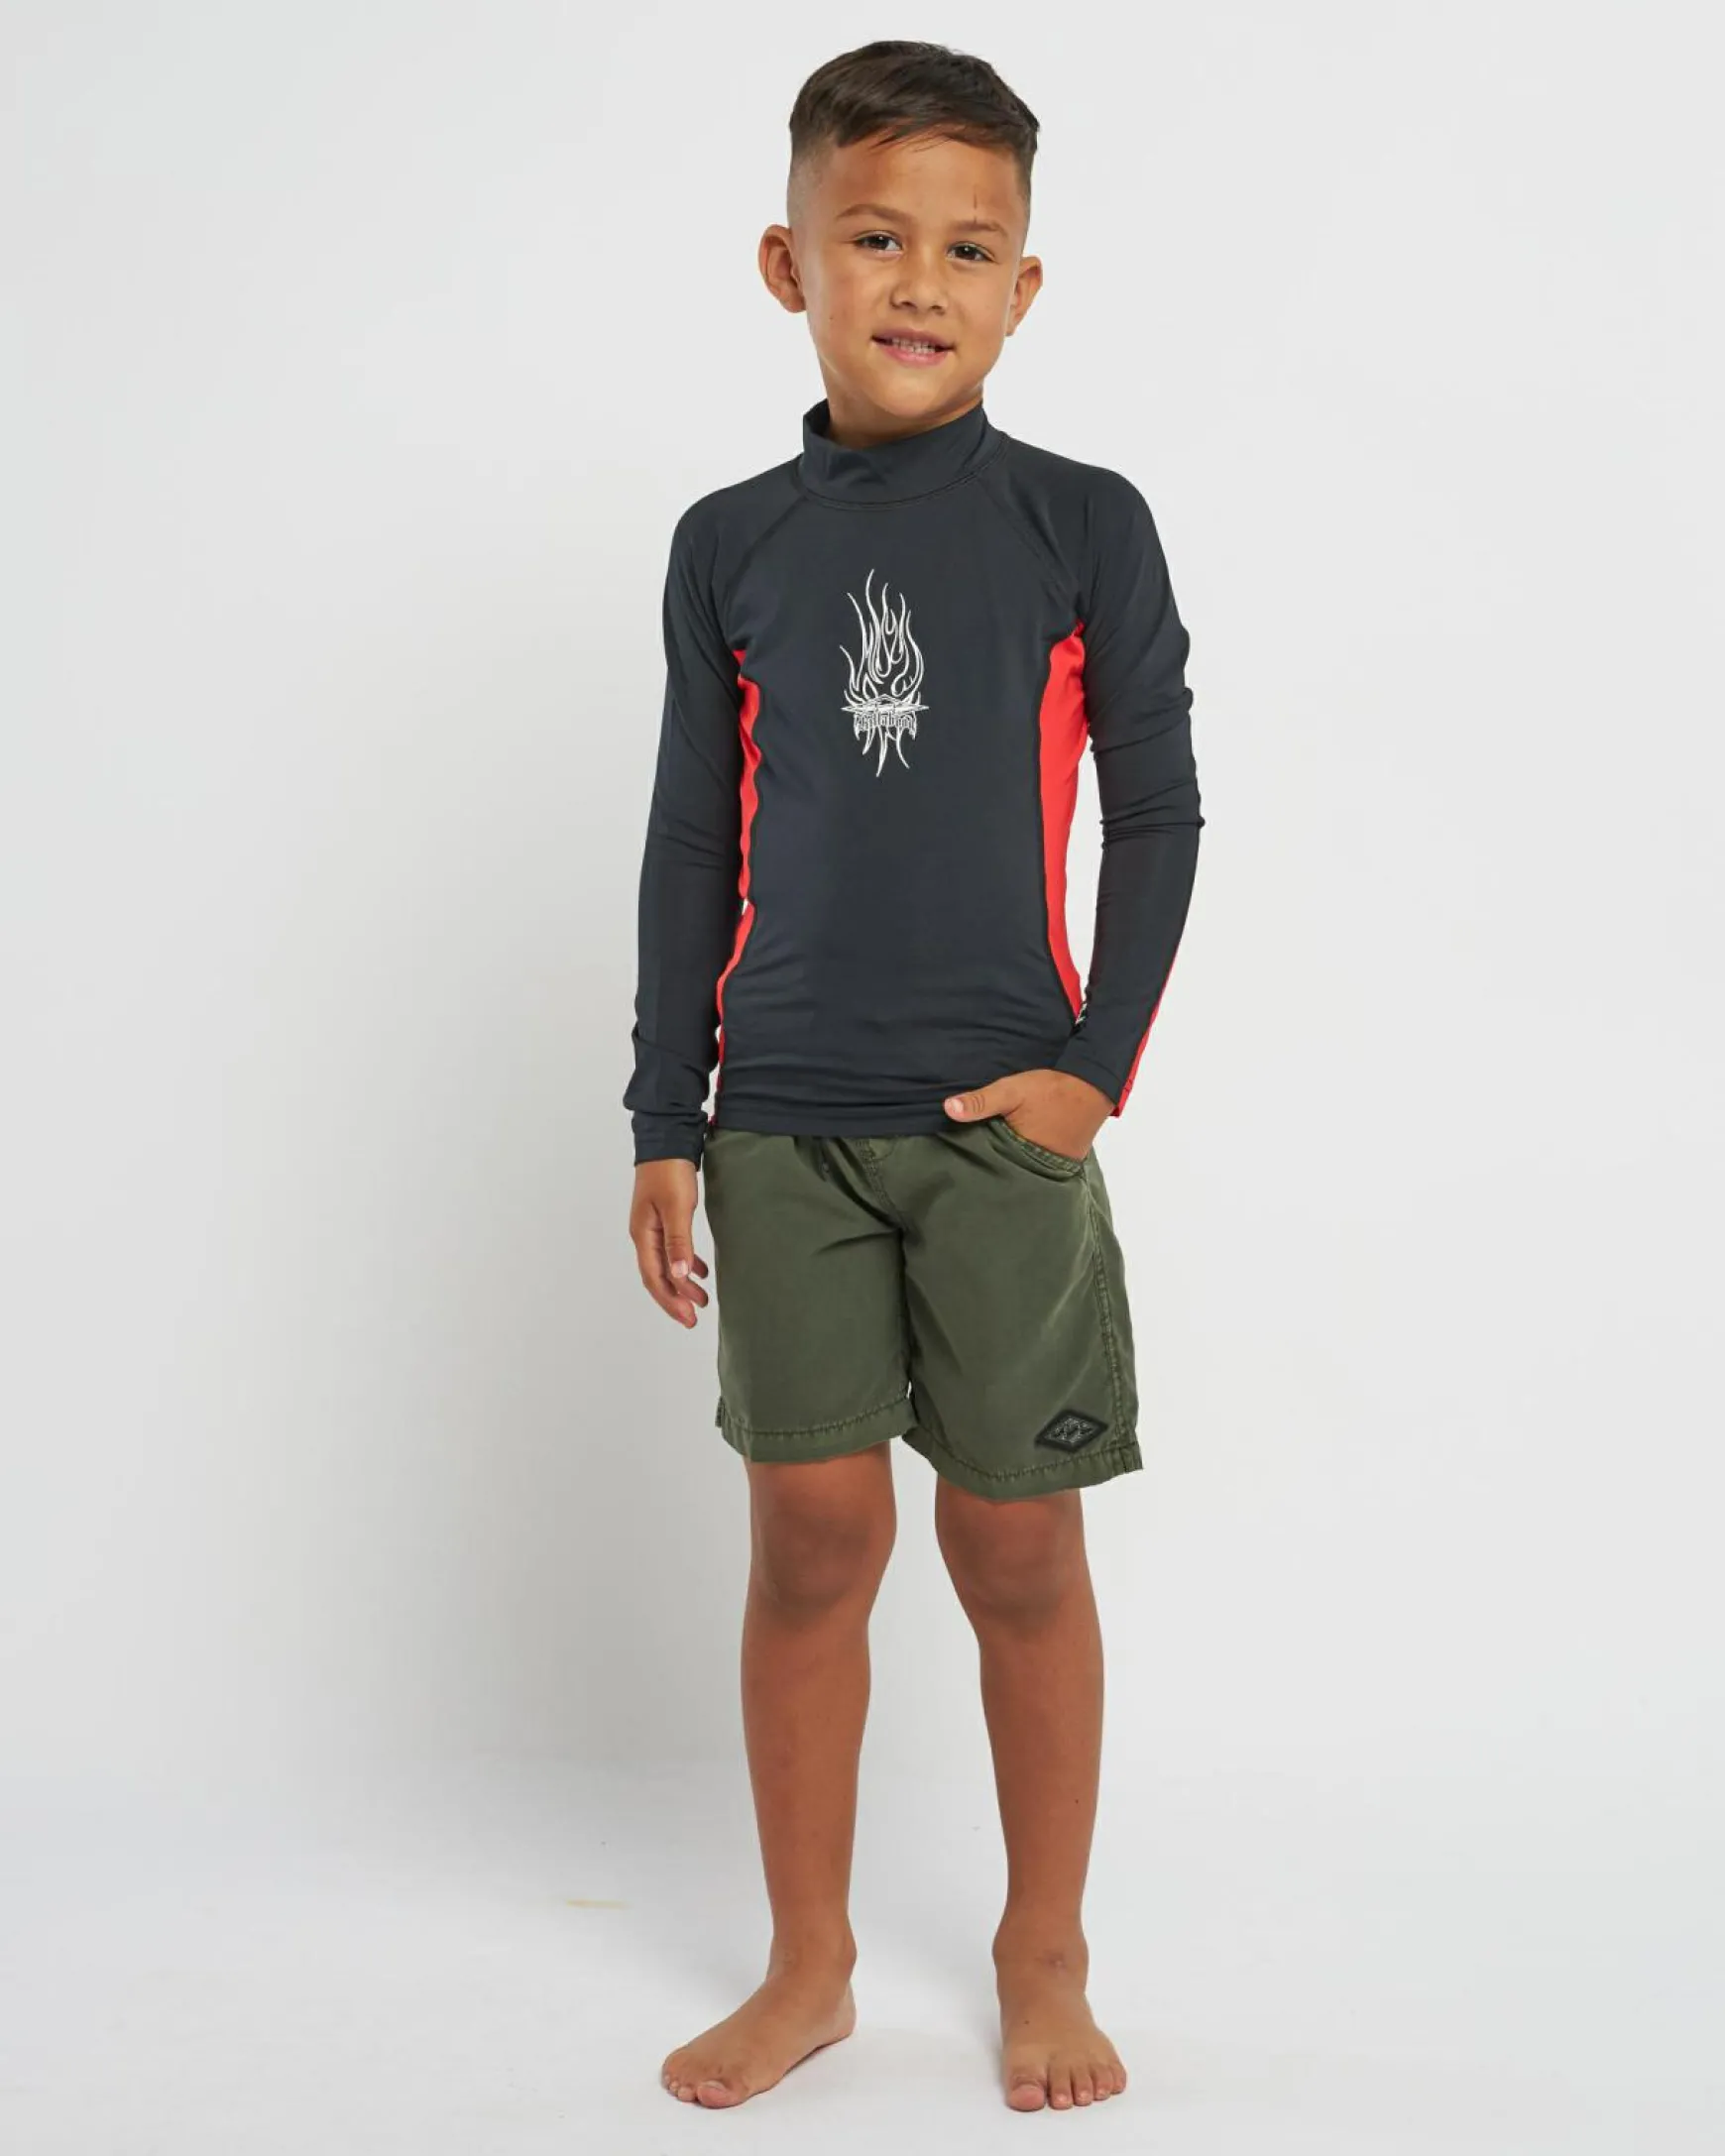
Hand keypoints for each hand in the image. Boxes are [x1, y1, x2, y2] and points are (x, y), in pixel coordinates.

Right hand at [629, 1157, 710, 1327]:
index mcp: (643, 1234)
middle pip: (657, 1276)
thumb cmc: (670, 1170)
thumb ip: (679, 1242)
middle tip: (693, 1318)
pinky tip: (699, 1271)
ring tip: (701, 1299)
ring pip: (666, 1264)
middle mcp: (644, 1234)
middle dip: (674, 1299)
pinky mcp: (663, 1217)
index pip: (654, 1277)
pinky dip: (685, 1263)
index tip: (687, 1317)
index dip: (670, 1300)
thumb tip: (680, 1277)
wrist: (667, 1139)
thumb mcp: (677, 1207)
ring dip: (681, 1283)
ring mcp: (652, 1226)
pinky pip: (672, 1249)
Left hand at [942, 1068, 1113, 1162]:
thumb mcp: (1011, 1091)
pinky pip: (1041, 1163)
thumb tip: (947, 1109)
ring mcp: (1056, 1166)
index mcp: (1022, 1154)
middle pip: (1008, 1171)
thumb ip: (981, 1101)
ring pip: (1025, 1168)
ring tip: (994, 1158)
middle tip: (971, 1166)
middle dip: (993, 1167)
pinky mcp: (1066, 1160)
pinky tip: (1020, 1150)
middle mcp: (1040, 1167)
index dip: (975, 1165)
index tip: (958, 1164)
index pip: (991, 1167)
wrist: (1093, 1085)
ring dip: (1012, 1162)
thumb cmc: (1051, 1089)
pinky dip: (1031, 1158)